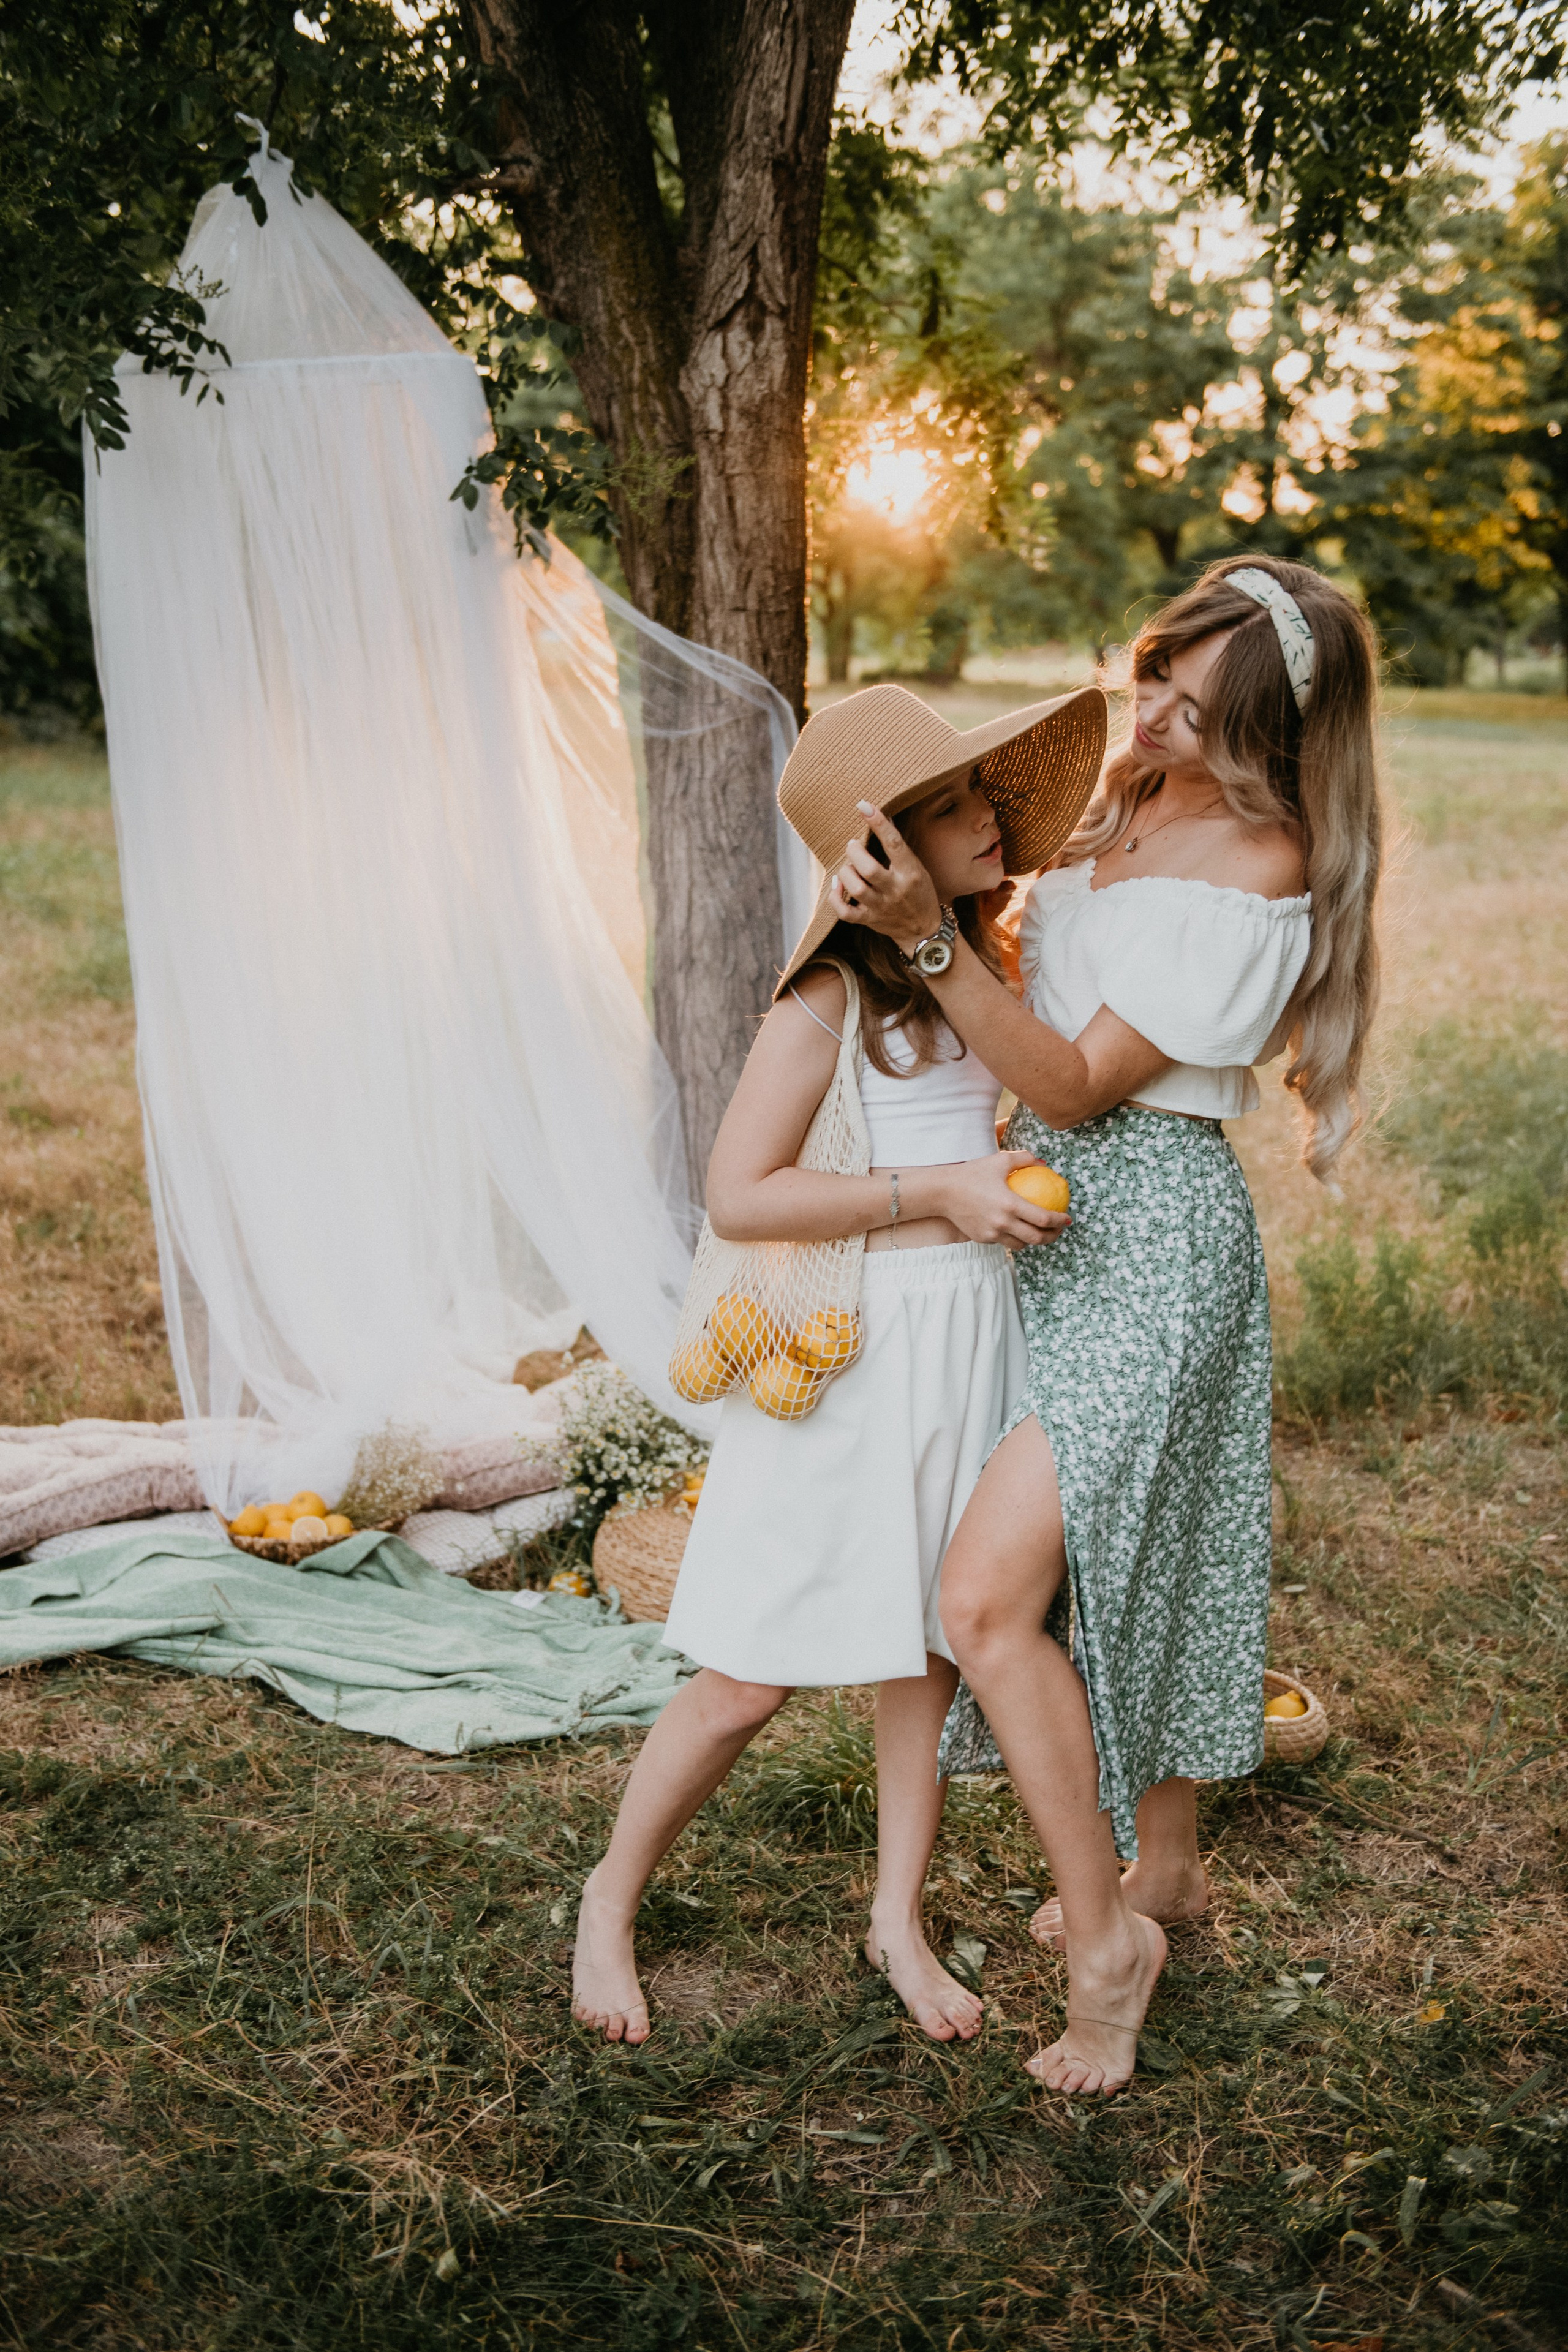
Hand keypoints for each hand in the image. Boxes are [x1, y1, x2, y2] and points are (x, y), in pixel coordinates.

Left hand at [830, 802, 942, 951]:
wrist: (923, 930)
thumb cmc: (919, 893)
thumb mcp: (917, 868)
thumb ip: (898, 850)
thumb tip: (882, 820)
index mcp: (910, 872)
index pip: (894, 843)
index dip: (878, 823)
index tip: (864, 806)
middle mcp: (896, 890)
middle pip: (869, 869)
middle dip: (854, 852)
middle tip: (852, 846)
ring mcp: (881, 907)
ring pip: (856, 888)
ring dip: (845, 873)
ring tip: (847, 866)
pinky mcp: (870, 920)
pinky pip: (845, 913)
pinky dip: (835, 898)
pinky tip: (837, 887)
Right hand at [936, 1150, 1070, 1249]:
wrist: (943, 1191)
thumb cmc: (972, 1172)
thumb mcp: (1000, 1159)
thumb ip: (1024, 1159)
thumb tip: (1044, 1163)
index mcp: (1010, 1204)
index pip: (1043, 1219)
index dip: (1060, 1221)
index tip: (1067, 1218)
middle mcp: (1003, 1223)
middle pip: (1037, 1238)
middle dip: (1053, 1236)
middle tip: (1058, 1229)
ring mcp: (992, 1233)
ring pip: (1021, 1245)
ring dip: (1034, 1241)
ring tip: (1040, 1232)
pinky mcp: (983, 1238)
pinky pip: (1004, 1242)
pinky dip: (1014, 1238)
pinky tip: (1018, 1230)